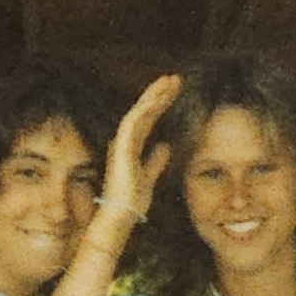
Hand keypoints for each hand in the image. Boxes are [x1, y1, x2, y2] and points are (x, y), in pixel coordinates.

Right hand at [97, 75, 181, 225]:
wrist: (121, 217)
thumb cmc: (132, 202)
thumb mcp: (150, 178)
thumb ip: (156, 162)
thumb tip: (166, 146)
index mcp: (131, 148)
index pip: (148, 120)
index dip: (160, 104)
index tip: (174, 90)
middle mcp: (124, 142)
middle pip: (144, 112)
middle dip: (159, 93)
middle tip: (175, 78)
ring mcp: (121, 144)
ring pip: (138, 112)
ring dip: (153, 95)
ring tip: (169, 81)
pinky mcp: (120, 149)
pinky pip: (131, 124)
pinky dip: (144, 110)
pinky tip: (157, 99)